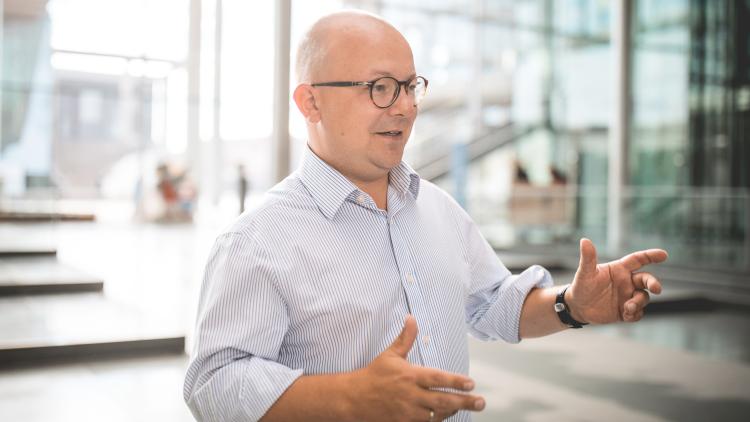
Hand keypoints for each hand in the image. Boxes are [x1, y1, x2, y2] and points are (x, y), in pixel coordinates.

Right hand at [349, 315, 484, 421]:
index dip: (455, 381)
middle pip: (443, 401)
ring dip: (452, 411)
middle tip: (480, 402)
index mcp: (409, 376)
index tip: (471, 383)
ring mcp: (408, 412)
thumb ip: (405, 338)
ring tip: (465, 406)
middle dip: (464, 402)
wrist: (354, 398)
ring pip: (436, 415)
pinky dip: (438, 420)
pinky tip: (446, 415)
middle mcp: (410, 395)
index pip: (437, 379)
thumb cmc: (374, 375)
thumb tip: (412, 318)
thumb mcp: (390, 354)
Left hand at [567, 238, 667, 323]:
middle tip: (657, 289)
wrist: (577, 307)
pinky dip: (636, 314)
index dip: (650, 256)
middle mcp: (627, 282)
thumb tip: (584, 240)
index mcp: (620, 269)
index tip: (664, 255)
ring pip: (643, 298)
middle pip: (646, 280)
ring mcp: (628, 296)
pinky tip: (626, 315)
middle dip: (654, 283)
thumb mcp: (585, 273)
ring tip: (628, 307)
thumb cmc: (581, 286)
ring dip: (639, 302)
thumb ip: (588, 258)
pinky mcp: (626, 311)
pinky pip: (638, 313)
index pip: (638, 260)